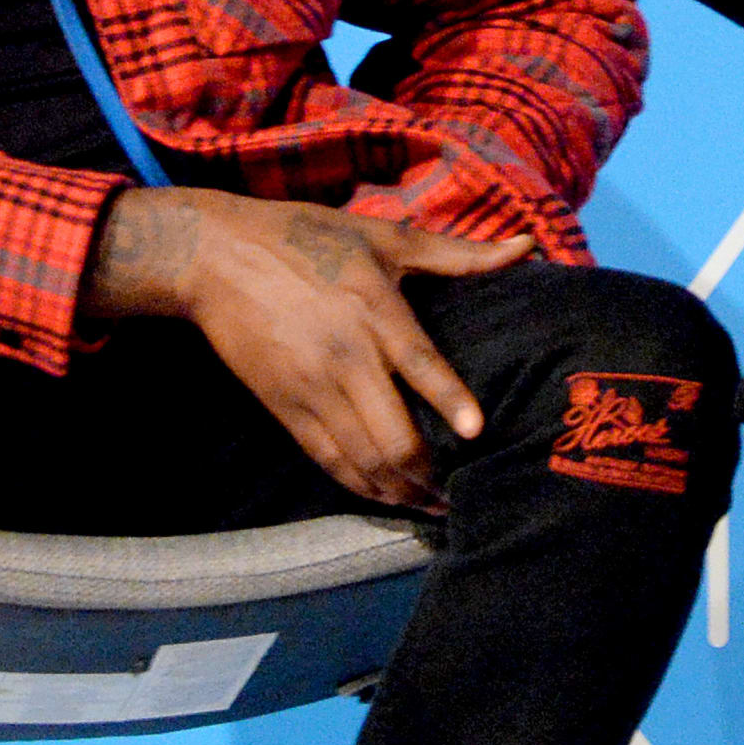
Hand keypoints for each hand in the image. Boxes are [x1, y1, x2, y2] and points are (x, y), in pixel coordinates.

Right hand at [82, 188, 532, 512]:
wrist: (215, 258)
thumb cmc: (307, 238)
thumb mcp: (381, 237)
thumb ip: (457, 254)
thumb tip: (528, 245)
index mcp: (373, 309)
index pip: (419, 363)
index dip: (449, 401)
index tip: (477, 434)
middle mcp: (344, 356)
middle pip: (391, 433)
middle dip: (430, 473)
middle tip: (461, 493)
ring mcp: (310, 388)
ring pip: (362, 459)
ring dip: (400, 491)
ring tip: (433, 507)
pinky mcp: (284, 407)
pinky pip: (328, 460)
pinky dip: (361, 486)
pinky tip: (387, 497)